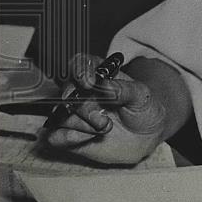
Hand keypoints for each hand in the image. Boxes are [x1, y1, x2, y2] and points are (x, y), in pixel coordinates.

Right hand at [39, 53, 166, 164]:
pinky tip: (87, 138)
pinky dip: (68, 138)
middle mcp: (81, 92)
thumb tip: (104, 84)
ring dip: (83, 125)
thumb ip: (124, 89)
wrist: (146, 136)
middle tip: (103, 119)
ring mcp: (74, 113)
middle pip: (67, 93)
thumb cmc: (143, 109)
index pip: (79, 64)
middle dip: (84, 108)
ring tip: (106, 128)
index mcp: (97, 74)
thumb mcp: (141, 96)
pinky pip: (55, 136)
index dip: (79, 71)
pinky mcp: (70, 135)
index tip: (88, 82)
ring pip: (61, 116)